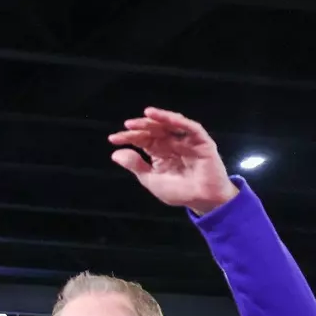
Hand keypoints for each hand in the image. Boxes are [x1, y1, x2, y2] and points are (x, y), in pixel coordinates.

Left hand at [108, 107, 237, 214]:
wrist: (202, 200)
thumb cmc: (179, 191)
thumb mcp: (152, 179)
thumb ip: (135, 166)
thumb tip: (115, 154)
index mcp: (159, 152)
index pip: (142, 140)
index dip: (129, 138)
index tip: (113, 139)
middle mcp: (172, 143)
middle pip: (154, 130)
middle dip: (141, 127)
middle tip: (127, 125)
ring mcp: (187, 141)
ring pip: (171, 125)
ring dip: (158, 119)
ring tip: (145, 115)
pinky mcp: (202, 141)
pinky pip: (190, 128)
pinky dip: (177, 121)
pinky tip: (164, 118)